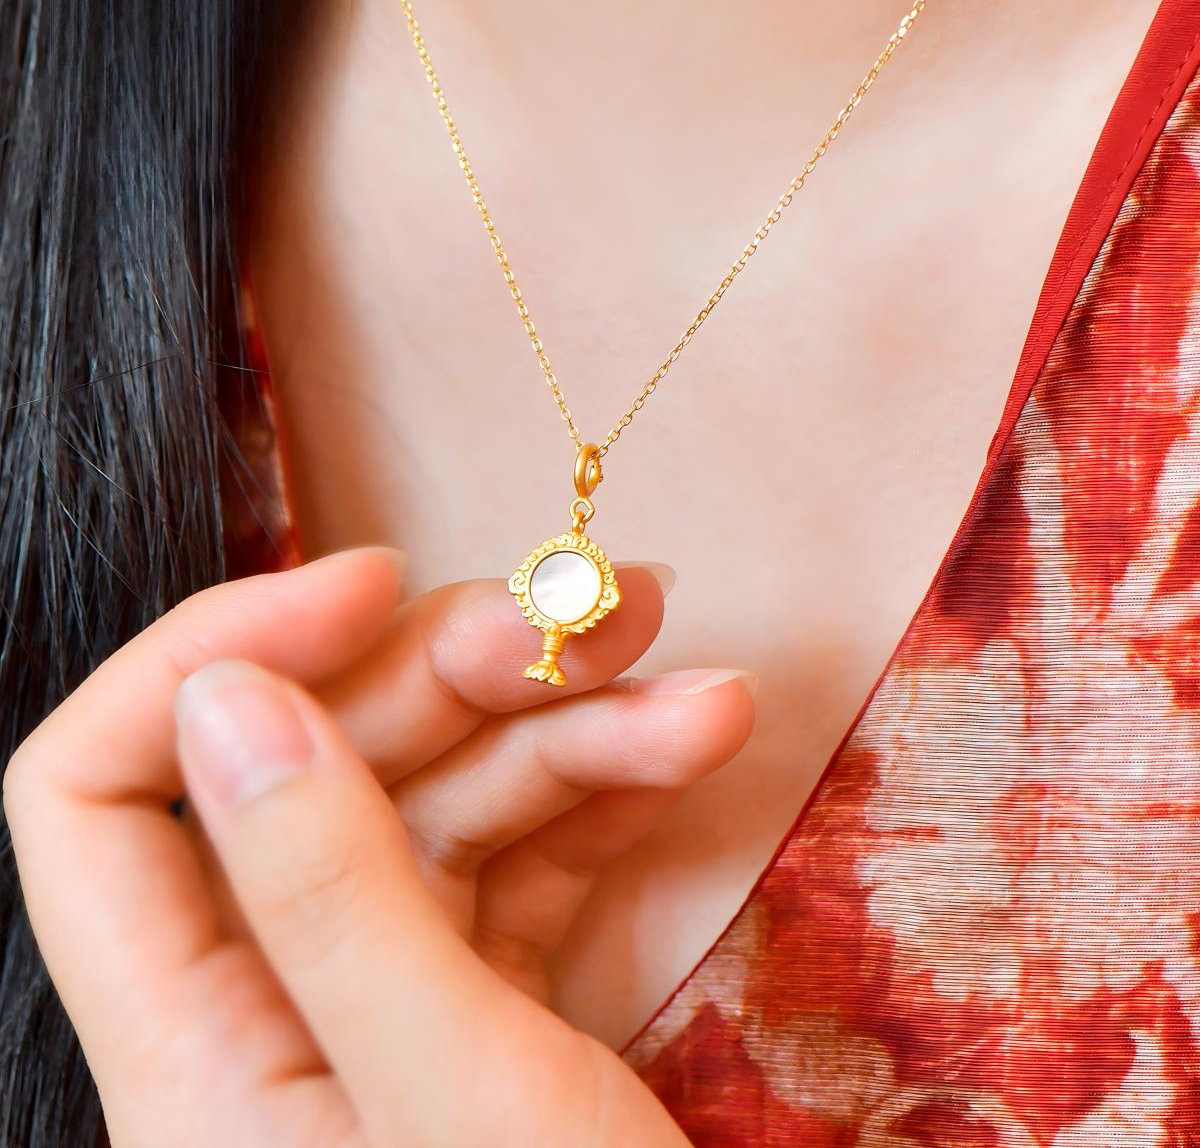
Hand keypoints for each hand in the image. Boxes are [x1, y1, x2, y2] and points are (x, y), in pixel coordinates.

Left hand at [5, 547, 754, 1145]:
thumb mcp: (463, 1104)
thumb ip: (327, 899)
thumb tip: (224, 694)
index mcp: (196, 1054)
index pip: (98, 799)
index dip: (213, 654)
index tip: (370, 582)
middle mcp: (269, 1017)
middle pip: (318, 771)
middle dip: (463, 674)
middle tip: (603, 616)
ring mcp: (386, 1009)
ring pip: (442, 805)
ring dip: (571, 727)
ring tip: (695, 688)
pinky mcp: (485, 1010)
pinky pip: (520, 863)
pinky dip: (603, 796)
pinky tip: (688, 746)